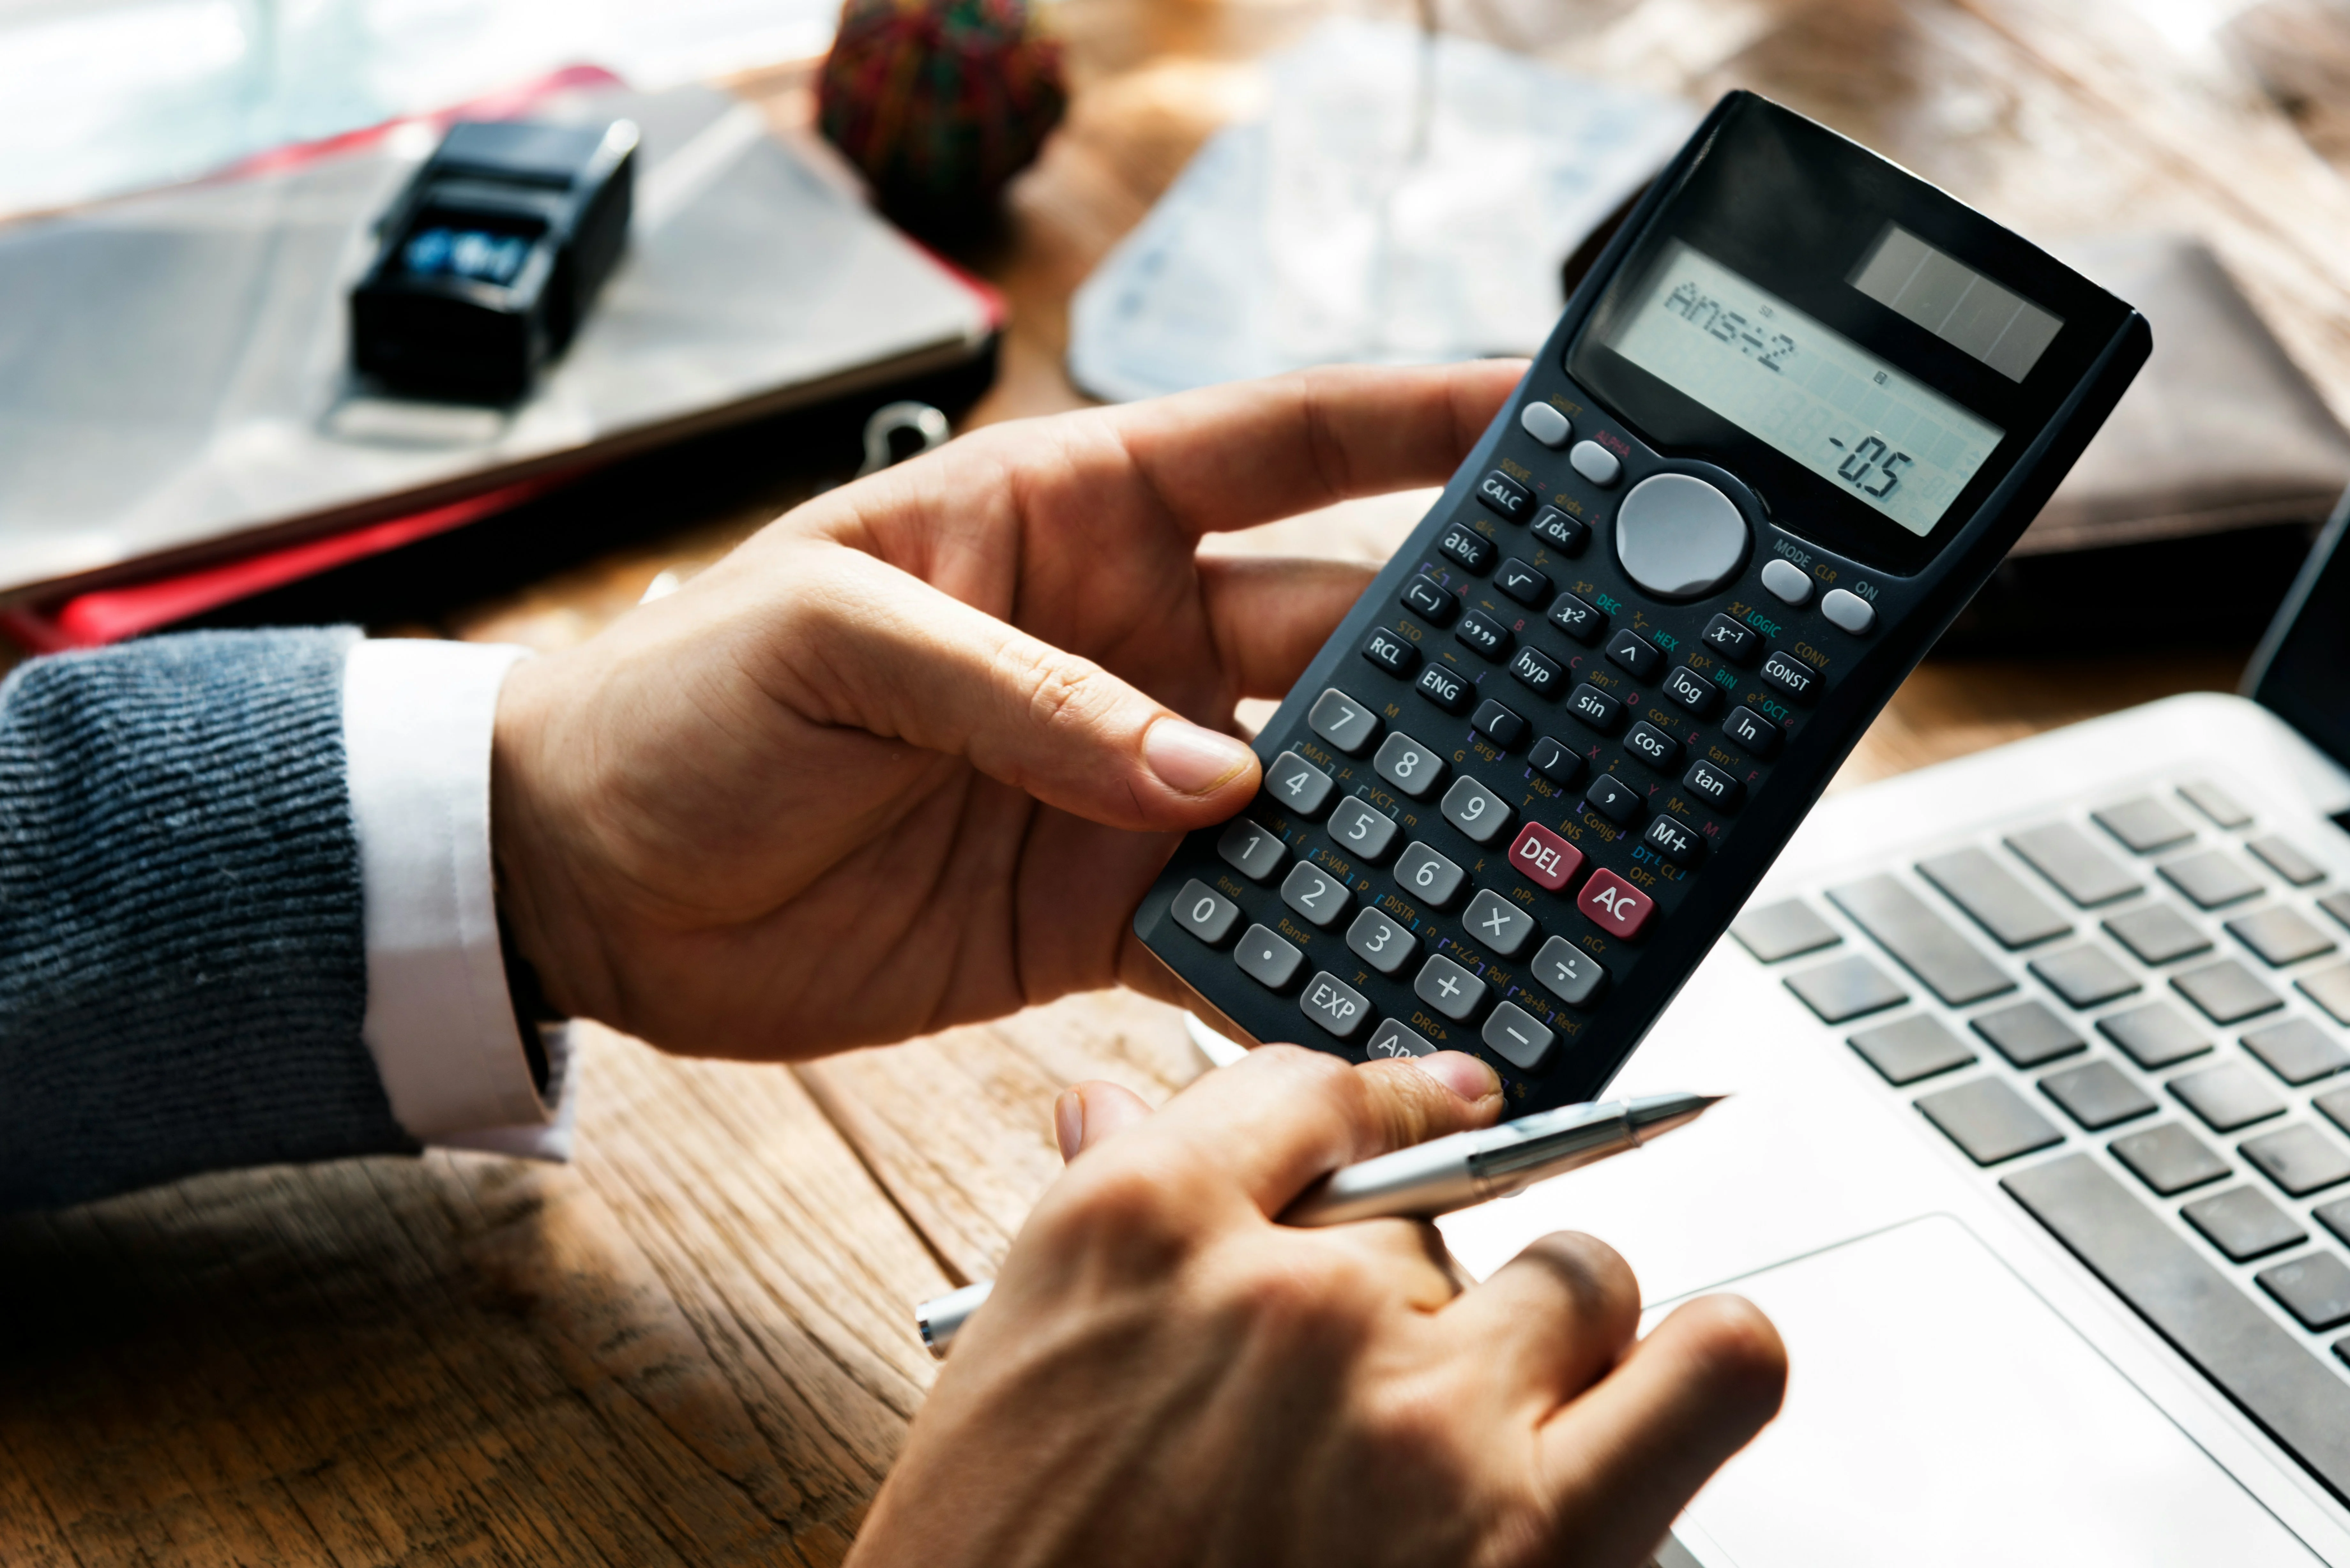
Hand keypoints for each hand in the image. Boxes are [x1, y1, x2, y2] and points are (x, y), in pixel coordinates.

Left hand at [490, 362, 1523, 1056]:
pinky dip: (1304, 955)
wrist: (590, 880)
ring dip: (1403, 822)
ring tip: (1510, 857)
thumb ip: (1029, 697)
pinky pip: (1234, 927)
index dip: (1425, 420)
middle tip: (1576, 688)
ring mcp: (1123, 781)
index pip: (1282, 443)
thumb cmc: (679, 706)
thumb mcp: (835, 645)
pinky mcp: (1093, 909)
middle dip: (1456, 659)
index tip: (1552, 419)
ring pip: (1311, 791)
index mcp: (1069, 519)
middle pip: (1335, 633)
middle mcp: (1124, 643)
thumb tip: (1211, 776)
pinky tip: (1379, 974)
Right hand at [848, 1047, 1786, 1566]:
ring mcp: (1415, 1410)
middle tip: (1372, 1415)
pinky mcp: (1526, 1534)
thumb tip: (1107, 1104)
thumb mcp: (1018, 1380)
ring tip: (1484, 1455)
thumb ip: (1105, 1236)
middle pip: (1440, 1220)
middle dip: (1419, 1303)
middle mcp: (1286, 1296)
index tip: (1424, 1115)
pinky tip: (1659, 1403)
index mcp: (1136, 1230)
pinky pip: (1713, 1365)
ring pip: (1580, 1282)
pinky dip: (1709, 1369)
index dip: (1380, 1109)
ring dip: (1546, 1355)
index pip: (1310, 1091)